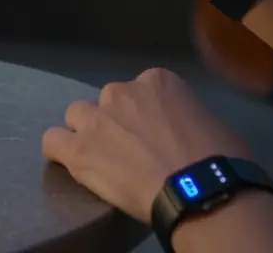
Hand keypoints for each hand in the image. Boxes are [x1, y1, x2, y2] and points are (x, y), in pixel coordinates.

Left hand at [43, 68, 253, 223]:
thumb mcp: (208, 122)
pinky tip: (71, 163)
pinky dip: (59, 151)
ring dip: (86, 133)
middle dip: (115, 122)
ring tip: (102, 160)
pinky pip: (52, 140)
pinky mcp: (80, 149)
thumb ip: (183, 116)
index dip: (145, 116)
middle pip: (107, 102)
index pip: (140, 91)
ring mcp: (98, 119)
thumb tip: (182, 132)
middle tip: (131, 152)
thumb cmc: (220, 160)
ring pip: (77, 116)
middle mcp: (122, 92)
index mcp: (158, 81)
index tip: (154, 136)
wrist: (201, 190)